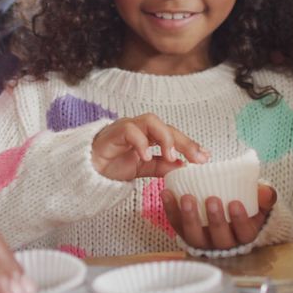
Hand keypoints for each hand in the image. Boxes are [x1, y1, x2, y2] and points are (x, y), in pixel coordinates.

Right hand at [91, 113, 208, 180]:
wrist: (86, 171)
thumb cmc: (112, 166)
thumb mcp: (142, 169)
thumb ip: (161, 166)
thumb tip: (183, 166)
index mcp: (149, 136)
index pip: (174, 136)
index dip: (190, 145)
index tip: (205, 158)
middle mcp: (140, 128)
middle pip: (167, 126)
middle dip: (184, 141)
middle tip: (197, 157)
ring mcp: (126, 127)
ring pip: (151, 121)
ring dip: (165, 138)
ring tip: (171, 156)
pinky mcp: (113, 132)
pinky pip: (130, 130)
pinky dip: (141, 142)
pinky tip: (146, 156)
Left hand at [162, 184, 275, 250]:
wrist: (229, 209)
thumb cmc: (247, 206)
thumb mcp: (260, 202)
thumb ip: (265, 196)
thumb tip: (265, 191)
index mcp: (244, 235)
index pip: (244, 233)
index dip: (239, 220)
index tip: (235, 203)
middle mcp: (223, 243)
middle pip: (219, 238)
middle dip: (215, 220)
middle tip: (212, 199)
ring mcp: (202, 241)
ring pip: (195, 236)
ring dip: (190, 218)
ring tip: (187, 198)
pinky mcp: (185, 234)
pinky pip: (176, 225)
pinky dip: (170, 210)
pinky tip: (166, 193)